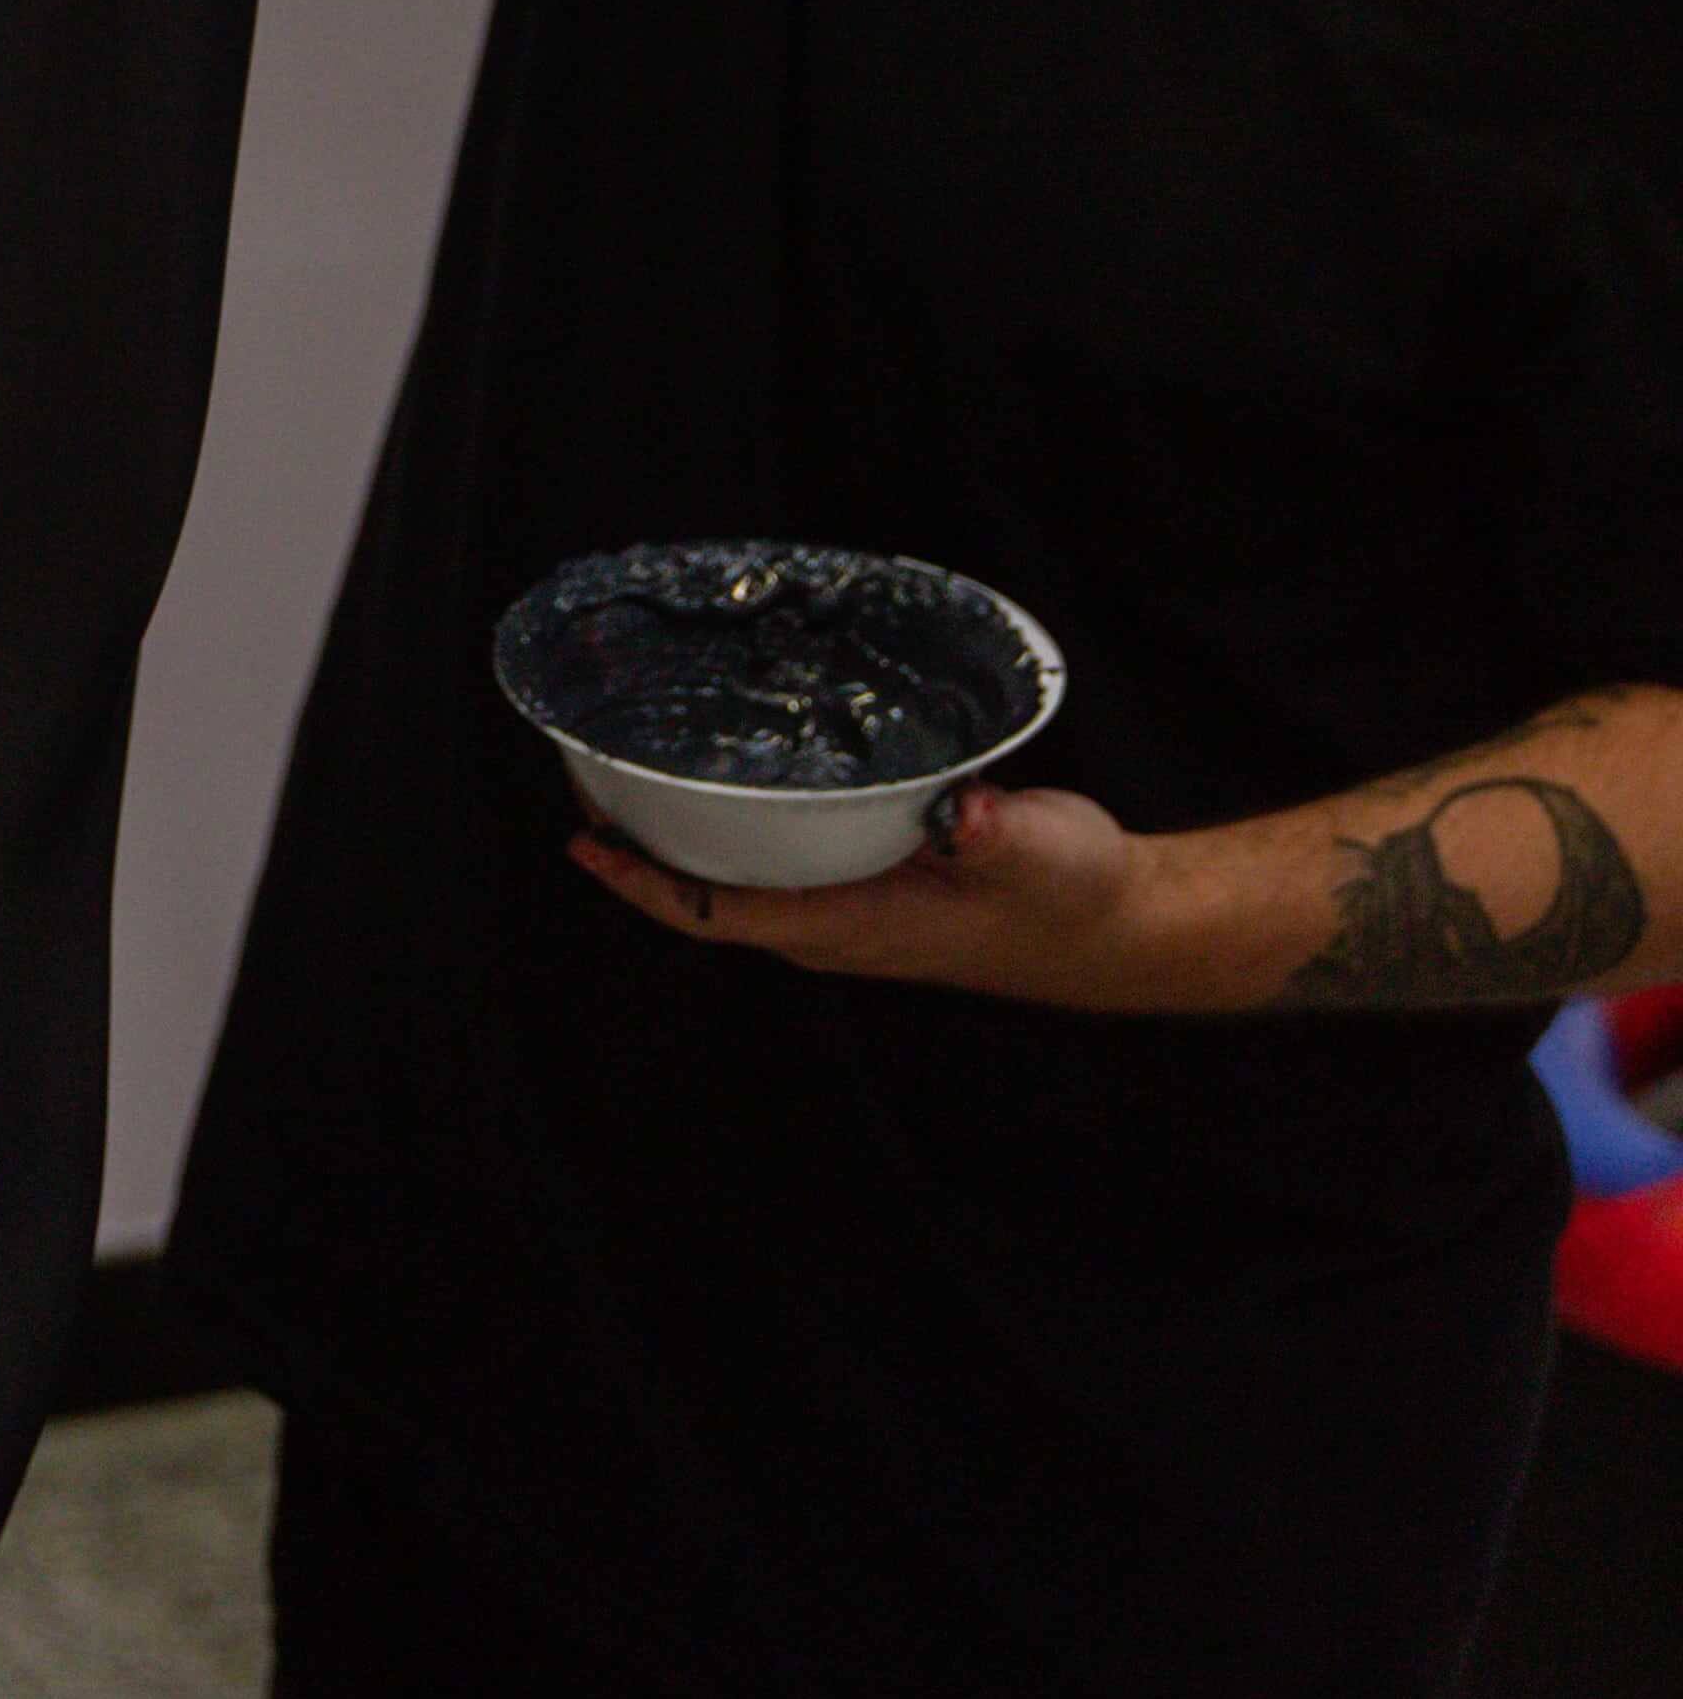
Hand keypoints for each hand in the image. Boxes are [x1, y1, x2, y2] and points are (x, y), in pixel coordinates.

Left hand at [569, 780, 1184, 1008]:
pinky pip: (775, 865)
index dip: (647, 880)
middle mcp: (835, 927)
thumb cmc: (1071, 895)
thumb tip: (955, 813)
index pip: (721, 912)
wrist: (1116, 928)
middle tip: (583, 775)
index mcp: (853, 924)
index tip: (587, 839)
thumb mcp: (1038, 852)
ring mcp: (849, 912)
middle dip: (640, 847)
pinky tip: (722, 781)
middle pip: (708, 896)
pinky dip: (732, 827)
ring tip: (627, 771)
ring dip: (681, 836)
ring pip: (738, 880)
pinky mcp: (869, 889)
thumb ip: (995, 833)